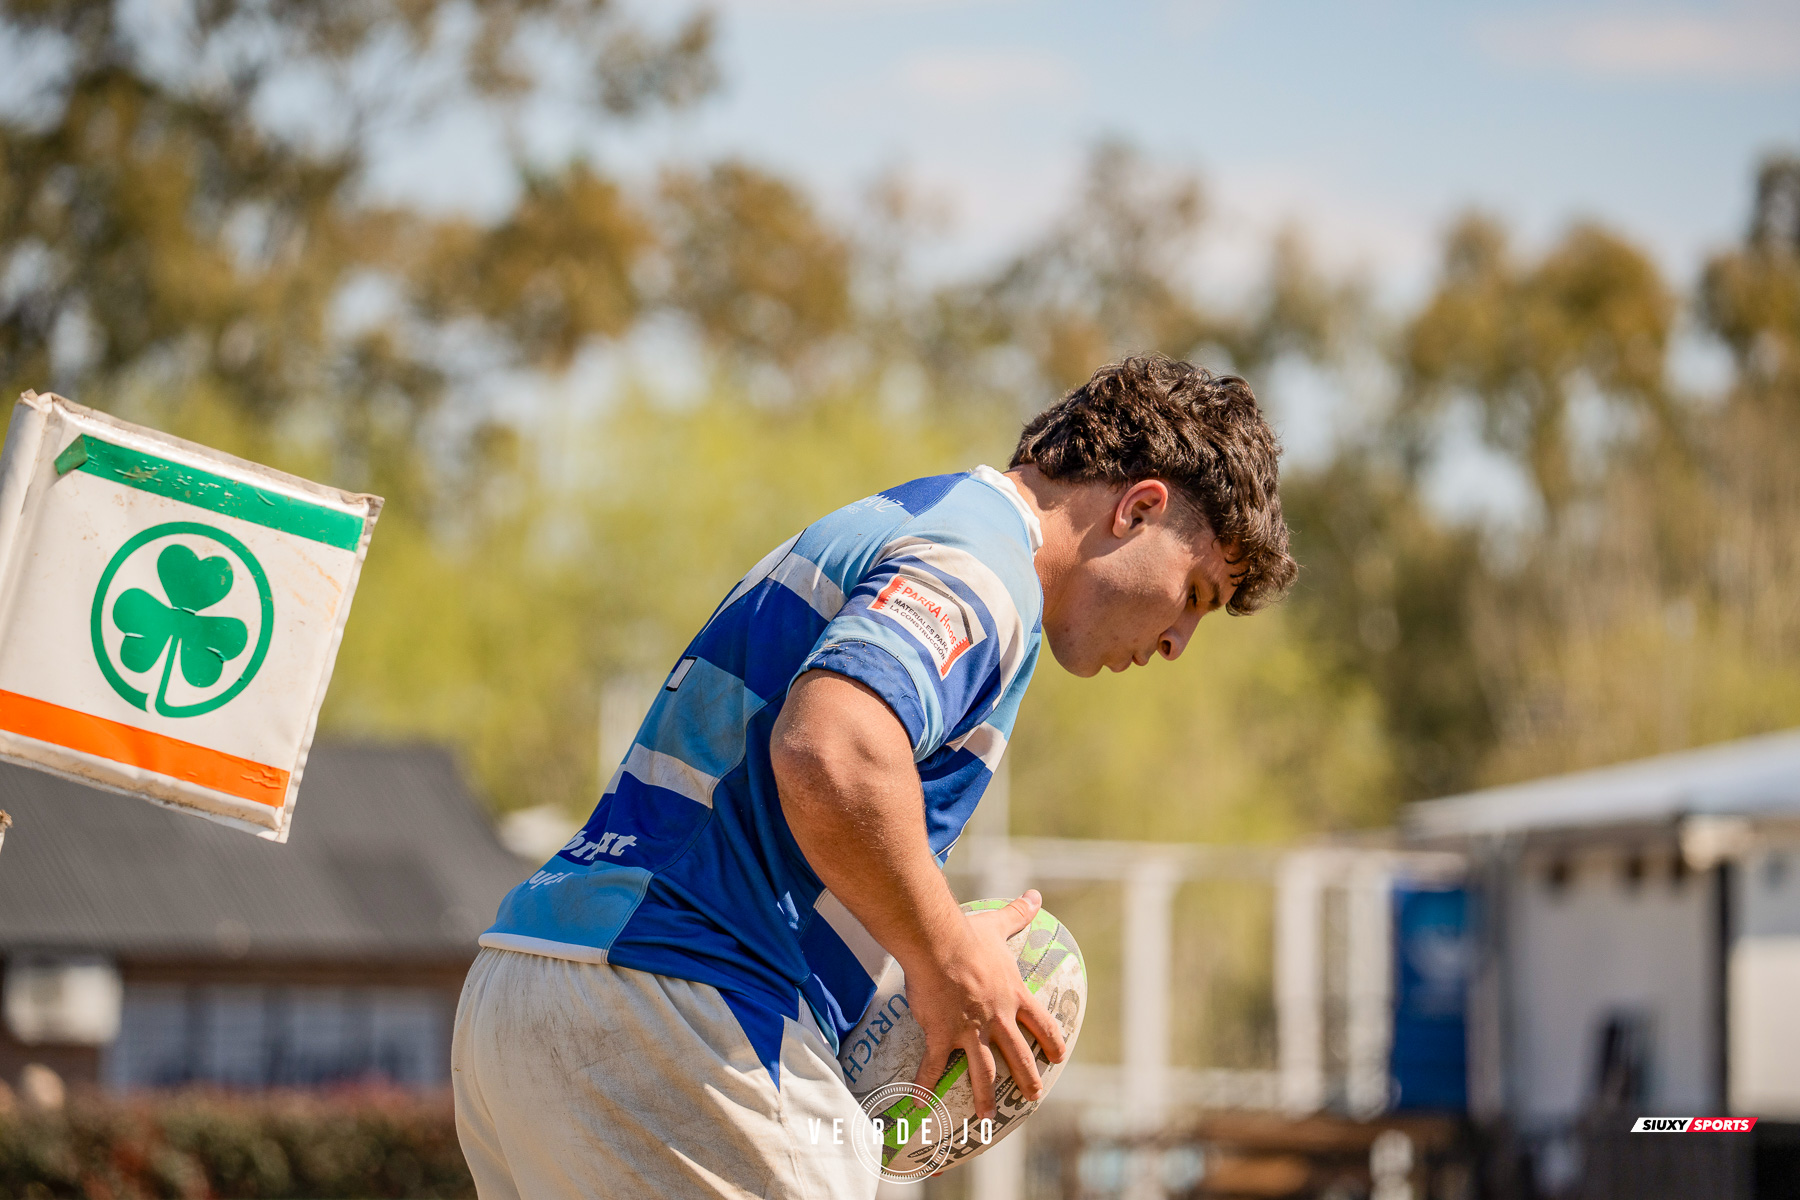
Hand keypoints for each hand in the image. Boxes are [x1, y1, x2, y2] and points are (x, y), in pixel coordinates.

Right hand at [902, 890, 1069, 1120]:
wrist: (939, 943)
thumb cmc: (968, 934)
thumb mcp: (998, 924)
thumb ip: (1018, 913)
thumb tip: (1035, 896)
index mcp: (1013, 995)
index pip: (1041, 1022)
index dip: (1052, 1040)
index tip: (1059, 1057)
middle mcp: (997, 1018)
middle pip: (1018, 1055)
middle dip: (1027, 1078)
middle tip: (1034, 1097)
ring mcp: (971, 1030)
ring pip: (983, 1071)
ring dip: (985, 1096)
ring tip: (987, 1118)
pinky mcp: (943, 1035)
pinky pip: (934, 1068)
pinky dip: (926, 1089)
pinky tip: (920, 1109)